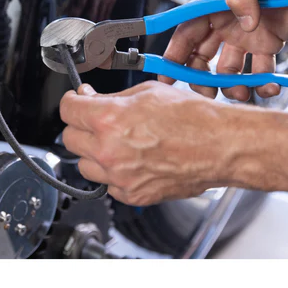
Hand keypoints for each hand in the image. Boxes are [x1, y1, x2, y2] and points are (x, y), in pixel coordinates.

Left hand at [60, 81, 241, 204]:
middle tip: (97, 120)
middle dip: (81, 126)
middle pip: (70, 139)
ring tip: (117, 143)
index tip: (77, 101)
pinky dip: (114, 173)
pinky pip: (108, 184)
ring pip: (85, 165)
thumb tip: (92, 100)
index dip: (72, 101)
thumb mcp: (147, 92)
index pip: (68, 110)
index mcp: (109, 119)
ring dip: (94, 152)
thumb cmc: (192, 118)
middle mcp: (109, 150)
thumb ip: (112, 99)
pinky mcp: (132, 195)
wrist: (219, 146)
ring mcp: (119, 177)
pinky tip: (133, 160)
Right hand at [162, 0, 287, 100]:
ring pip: (228, 71)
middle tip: (207, 93)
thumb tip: (244, 24)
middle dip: (200, 78)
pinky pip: (260, 72)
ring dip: (231, 86)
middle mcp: (226, 24)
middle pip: (201, 57)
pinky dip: (263, 84)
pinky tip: (270, 87)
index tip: (165, 75)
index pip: (187, 32)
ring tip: (242, 92)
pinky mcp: (268, 46)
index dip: (174, 54)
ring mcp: (246, 38)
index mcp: (215, 4)